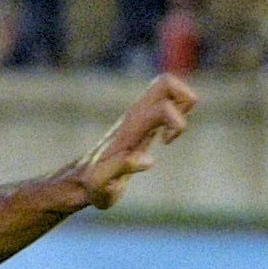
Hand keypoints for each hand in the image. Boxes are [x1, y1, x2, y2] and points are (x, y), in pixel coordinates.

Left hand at [70, 73, 197, 209]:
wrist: (82, 182)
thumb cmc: (92, 187)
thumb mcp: (101, 185)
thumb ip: (120, 169)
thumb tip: (149, 161)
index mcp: (130, 128)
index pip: (163, 106)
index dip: (176, 123)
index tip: (165, 142)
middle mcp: (135, 116)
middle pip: (166, 82)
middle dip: (185, 98)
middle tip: (176, 126)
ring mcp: (139, 117)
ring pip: (167, 88)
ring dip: (182, 106)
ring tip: (171, 132)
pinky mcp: (142, 124)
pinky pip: (165, 101)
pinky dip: (177, 113)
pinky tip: (166, 137)